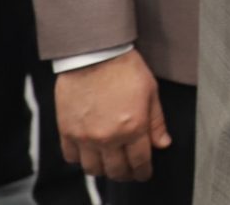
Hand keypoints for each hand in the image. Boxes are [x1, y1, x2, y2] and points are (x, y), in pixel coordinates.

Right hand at [56, 49, 170, 181]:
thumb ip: (156, 122)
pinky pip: (71, 157)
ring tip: (108, 164)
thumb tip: (163, 143)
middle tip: (128, 172)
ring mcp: (85, 136)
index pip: (140, 162)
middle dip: (125, 175)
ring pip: (93, 169)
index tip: (144, 174)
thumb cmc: (125, 68)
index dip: (143, 172)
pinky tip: (88, 152)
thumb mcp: (151, 92)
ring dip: (102, 170)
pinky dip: (80, 159)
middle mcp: (108, 137)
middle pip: (117, 171)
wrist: (94, 54)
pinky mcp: (67, 130)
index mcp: (133, 128)